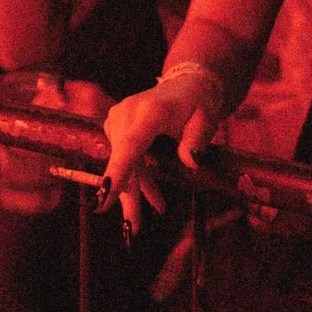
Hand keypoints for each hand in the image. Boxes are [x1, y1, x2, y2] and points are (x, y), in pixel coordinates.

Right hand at [99, 71, 220, 236]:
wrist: (185, 84)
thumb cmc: (198, 102)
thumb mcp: (206, 118)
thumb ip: (197, 140)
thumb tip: (191, 162)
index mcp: (150, 112)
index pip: (130, 144)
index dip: (118, 171)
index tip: (106, 193)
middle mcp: (127, 113)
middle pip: (124, 161)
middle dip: (128, 195)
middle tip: (134, 228)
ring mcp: (118, 119)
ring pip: (122, 163)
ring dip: (135, 190)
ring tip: (149, 217)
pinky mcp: (116, 126)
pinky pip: (125, 158)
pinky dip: (137, 178)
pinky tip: (153, 198)